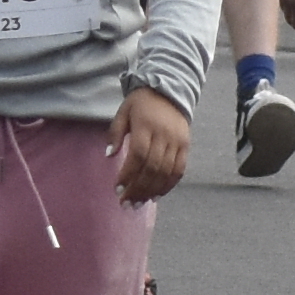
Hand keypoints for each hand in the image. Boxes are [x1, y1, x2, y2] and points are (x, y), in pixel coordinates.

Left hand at [113, 86, 193, 204]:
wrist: (170, 90)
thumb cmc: (141, 102)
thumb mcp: (123, 111)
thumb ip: (115, 133)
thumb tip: (109, 155)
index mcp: (146, 126)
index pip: (138, 155)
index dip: (128, 174)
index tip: (117, 189)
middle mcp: (163, 135)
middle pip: (152, 168)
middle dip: (138, 188)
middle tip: (126, 203)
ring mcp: (177, 142)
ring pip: (165, 172)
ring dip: (151, 191)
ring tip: (139, 203)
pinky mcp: (186, 146)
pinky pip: (179, 170)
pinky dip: (168, 185)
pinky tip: (156, 195)